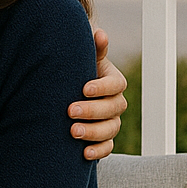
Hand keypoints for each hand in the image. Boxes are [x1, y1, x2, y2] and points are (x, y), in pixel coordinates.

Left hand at [68, 28, 126, 160]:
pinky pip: (108, 147)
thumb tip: (100, 33)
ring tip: (72, 132)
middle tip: (70, 111)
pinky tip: (83, 154)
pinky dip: (98, 152)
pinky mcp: (105, 139)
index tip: (84, 88)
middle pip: (112, 109)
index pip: (116, 85)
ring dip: (93, 132)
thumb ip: (93, 50)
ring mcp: (112, 122)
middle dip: (92, 111)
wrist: (70, 91)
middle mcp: (116, 103)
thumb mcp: (83, 59)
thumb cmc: (77, 71)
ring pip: (111, 129)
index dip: (102, 87)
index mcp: (113, 81)